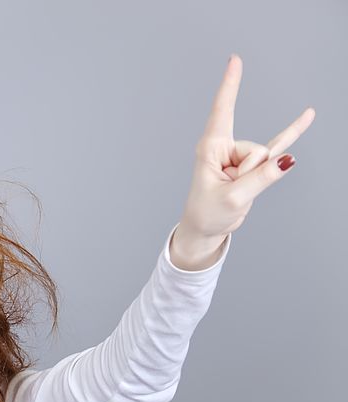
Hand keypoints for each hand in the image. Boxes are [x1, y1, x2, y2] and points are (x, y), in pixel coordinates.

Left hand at [179, 54, 314, 243]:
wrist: (205, 229)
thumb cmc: (208, 213)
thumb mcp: (233, 198)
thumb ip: (261, 179)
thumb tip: (287, 159)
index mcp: (210, 148)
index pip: (223, 110)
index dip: (230, 85)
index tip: (235, 59)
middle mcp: (224, 146)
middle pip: (256, 150)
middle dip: (251, 173)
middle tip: (230, 189)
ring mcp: (240, 154)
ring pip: (266, 159)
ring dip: (256, 180)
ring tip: (235, 192)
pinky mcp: (253, 164)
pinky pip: (277, 148)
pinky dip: (292, 133)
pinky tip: (308, 115)